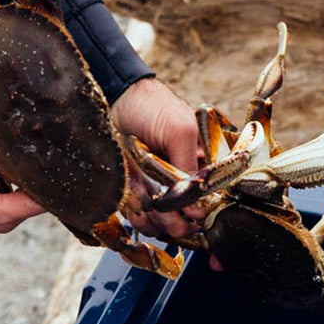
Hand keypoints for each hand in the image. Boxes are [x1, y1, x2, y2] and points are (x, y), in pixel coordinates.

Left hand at [110, 77, 205, 240]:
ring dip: (158, 222)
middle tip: (167, 211)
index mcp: (199, 168)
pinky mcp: (135, 192)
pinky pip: (141, 217)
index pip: (207, 202)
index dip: (199, 214)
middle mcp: (181, 183)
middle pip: (186, 220)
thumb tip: (198, 207)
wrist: (115, 98)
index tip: (190, 214)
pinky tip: (136, 207)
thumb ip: (190, 168)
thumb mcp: (180, 132)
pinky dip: (139, 217)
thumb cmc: (153, 108)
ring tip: (150, 206)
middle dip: (177, 221)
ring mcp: (158, 189)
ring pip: (163, 224)